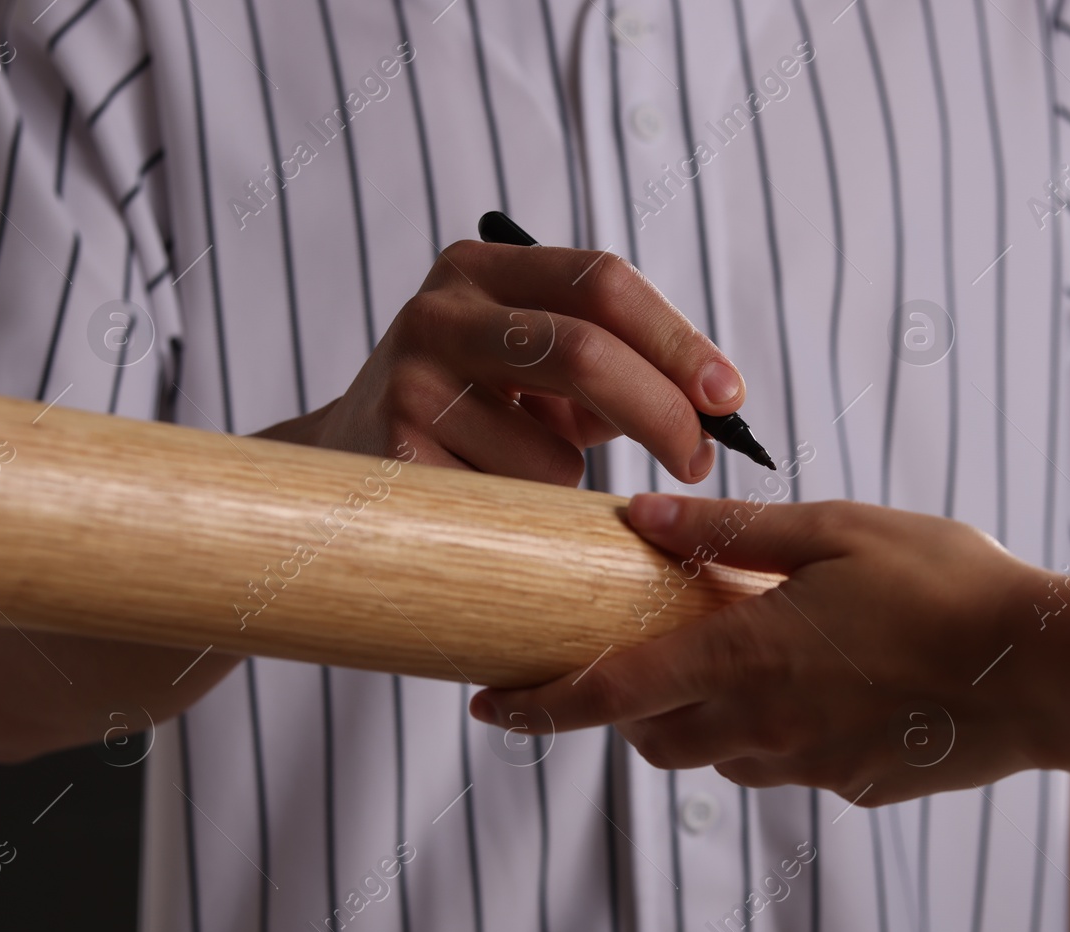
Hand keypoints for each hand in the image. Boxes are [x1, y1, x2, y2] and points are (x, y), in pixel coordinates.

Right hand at [275, 241, 745, 483]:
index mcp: (484, 270)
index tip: (728, 397)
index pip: (603, 282)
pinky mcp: (395, 461)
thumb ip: (614, 368)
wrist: (341, 470)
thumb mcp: (535, 372)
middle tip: (698, 462)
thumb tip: (712, 413)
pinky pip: (511, 507)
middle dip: (663, 415)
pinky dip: (527, 524)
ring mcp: (409, 383)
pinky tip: (486, 511)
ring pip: (554, 455)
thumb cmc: (470, 420)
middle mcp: (441, 312)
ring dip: (570, 488)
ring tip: (517, 484)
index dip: (677, 340)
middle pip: (586, 351)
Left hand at [471, 492, 1049, 805]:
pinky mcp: (856, 787)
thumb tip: (642, 518)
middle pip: (654, 740)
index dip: (539, 706)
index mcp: (744, 658)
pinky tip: (824, 687)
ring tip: (739, 661)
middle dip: (626, 710)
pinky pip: (788, 767)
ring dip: (702, 721)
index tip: (488, 707)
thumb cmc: (947, 585)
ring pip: (719, 759)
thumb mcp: (837, 531)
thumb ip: (733, 532)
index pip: (609, 695)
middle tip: (638, 658)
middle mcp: (763, 728)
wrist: (1046, 672)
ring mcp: (811, 767)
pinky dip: (775, 733)